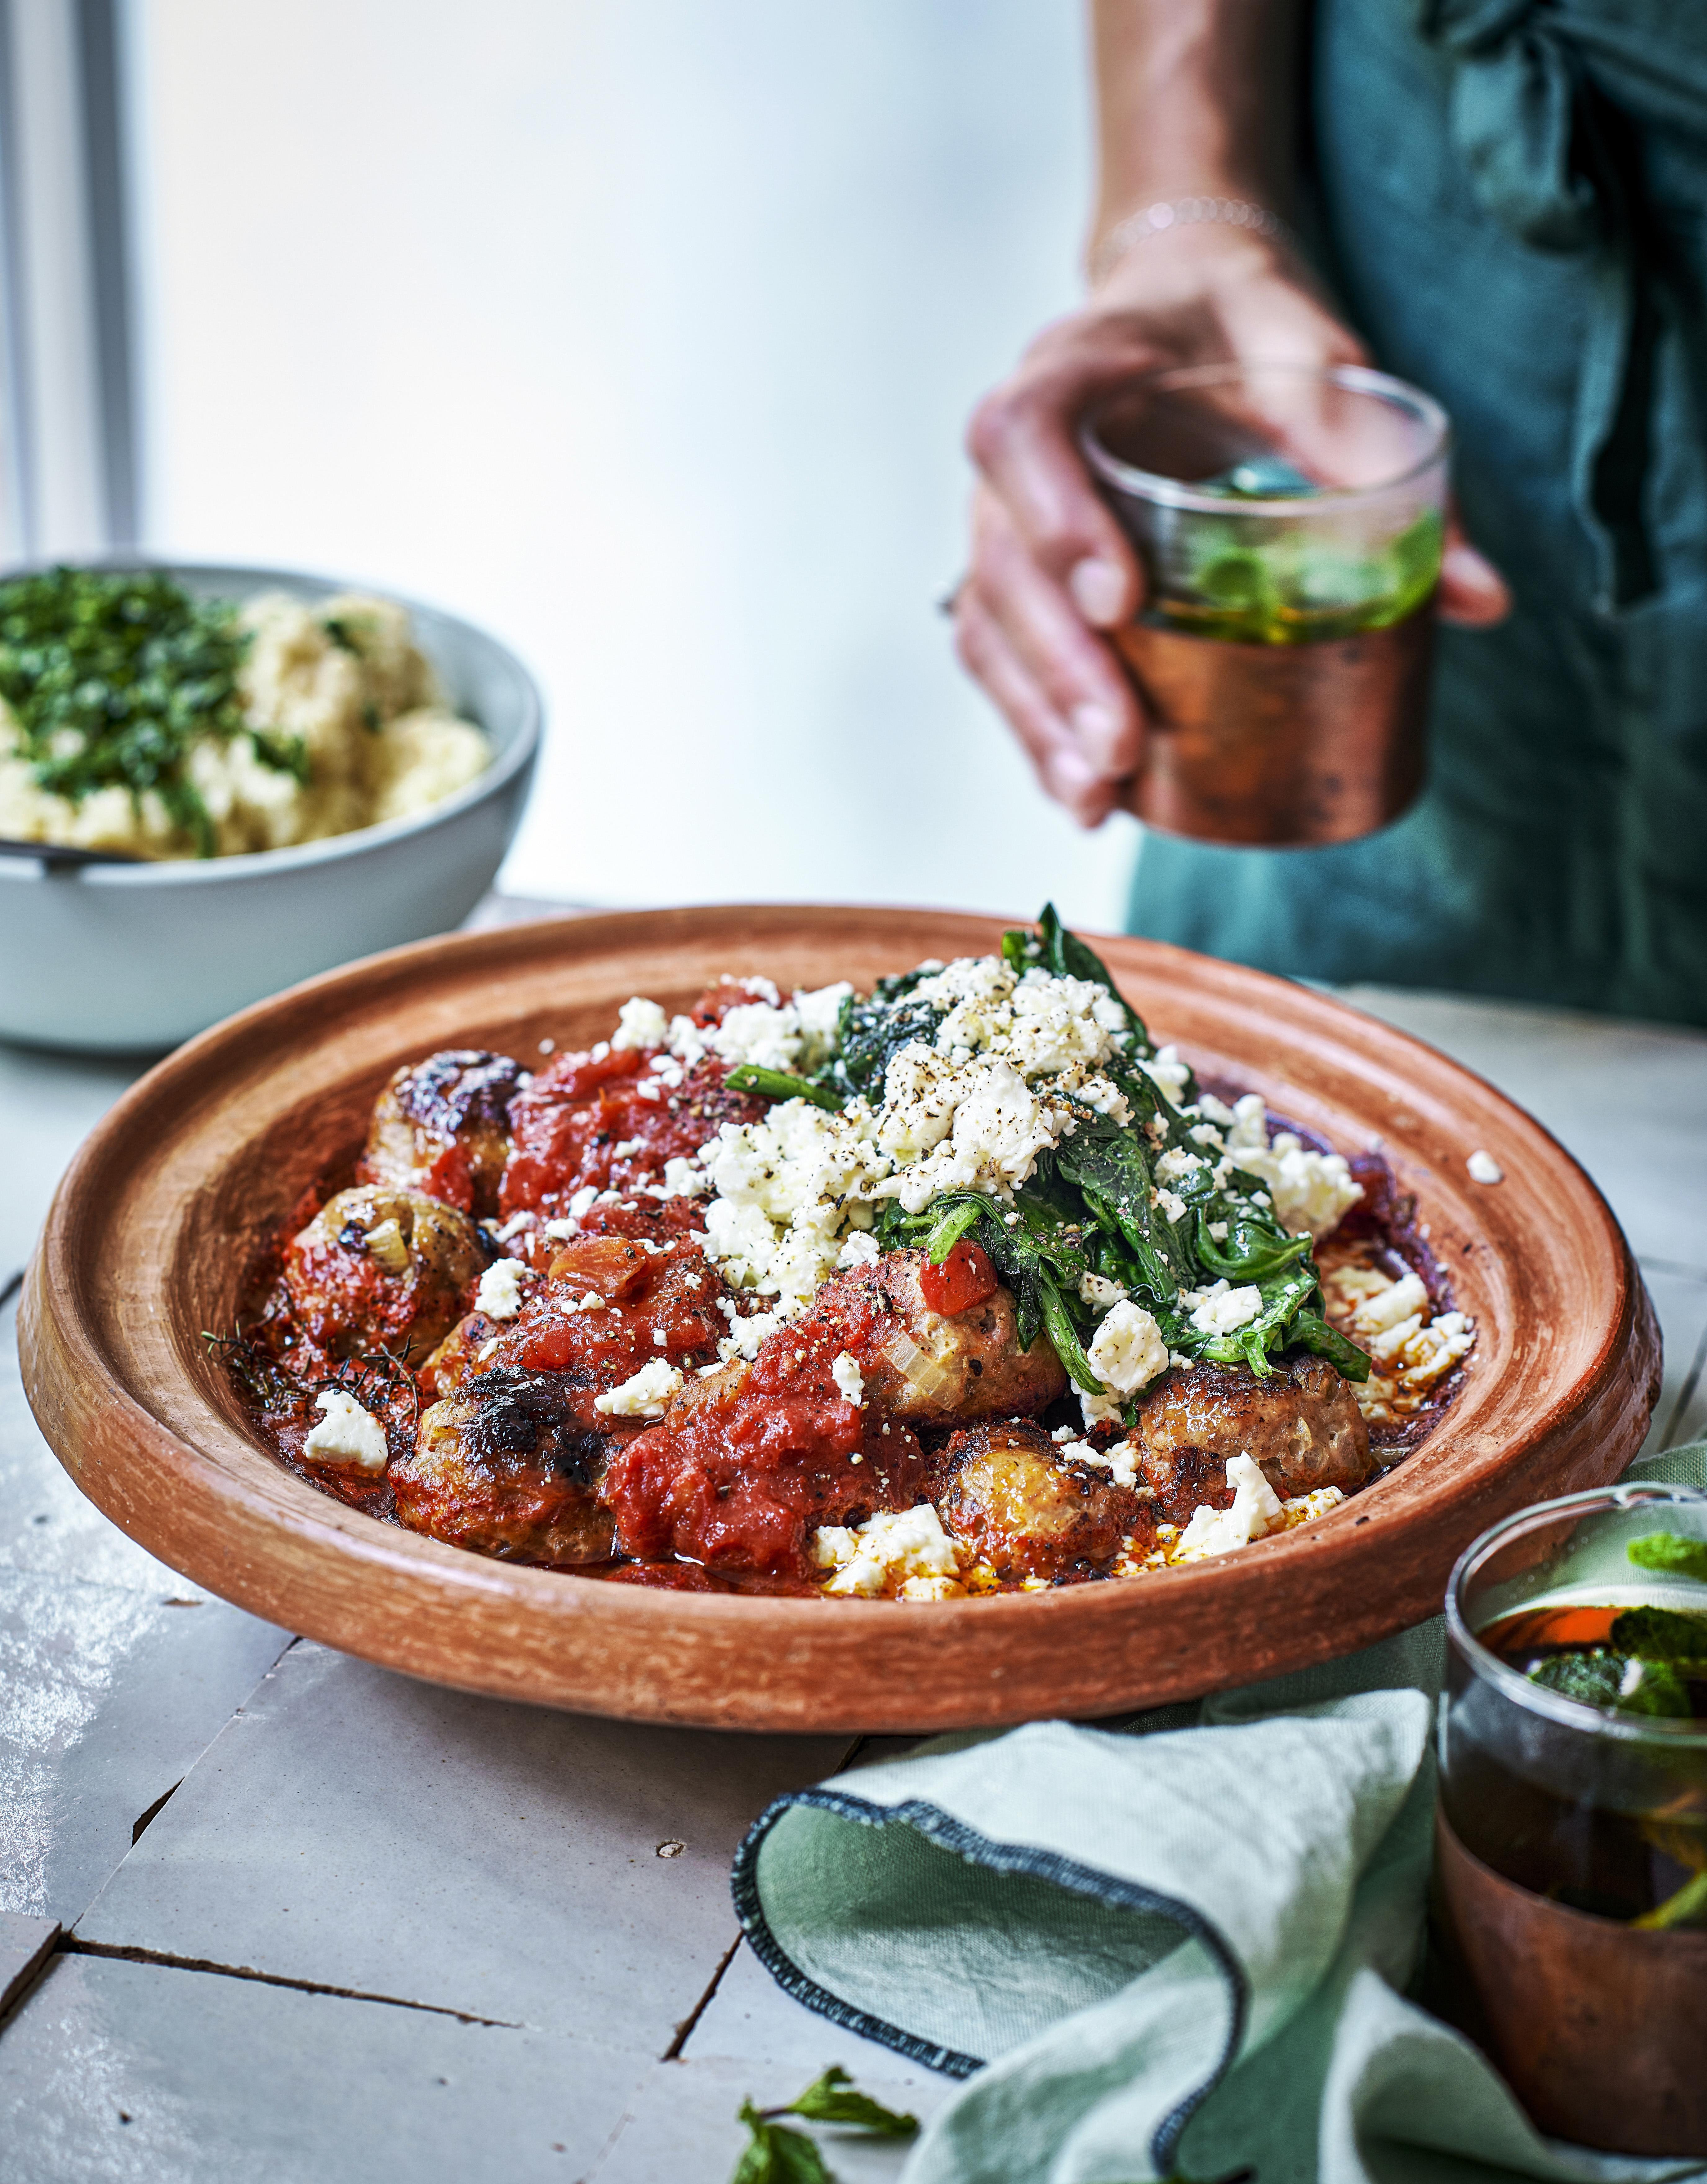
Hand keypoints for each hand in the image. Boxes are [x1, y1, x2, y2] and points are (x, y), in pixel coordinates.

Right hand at [953, 228, 1510, 826]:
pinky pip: (1001, 658)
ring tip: (1095, 795)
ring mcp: (1005, 519)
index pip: (1022, 433)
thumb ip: (1379, 457)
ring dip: (1038, 718)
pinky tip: (1081, 794)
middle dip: (1060, 665)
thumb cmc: (1243, 332)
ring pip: (988, 625)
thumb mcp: (1314, 358)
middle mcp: (1018, 450)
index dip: (1056, 517)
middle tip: (1122, 743)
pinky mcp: (1021, 580)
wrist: (1183, 312)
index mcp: (1074, 366)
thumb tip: (1482, 597)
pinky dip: (1035, 730)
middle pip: (999, 561)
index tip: (1120, 600)